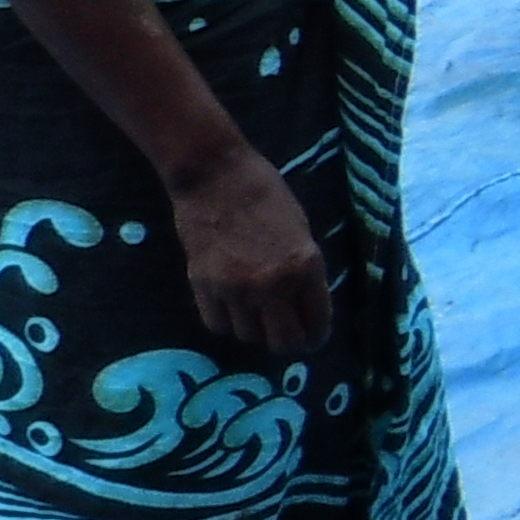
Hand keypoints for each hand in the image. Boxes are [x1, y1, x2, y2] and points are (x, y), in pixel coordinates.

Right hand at [167, 145, 331, 360]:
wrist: (215, 176)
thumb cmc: (266, 194)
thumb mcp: (301, 232)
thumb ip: (304, 272)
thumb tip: (305, 307)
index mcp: (305, 267)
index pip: (317, 323)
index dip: (317, 336)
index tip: (314, 337)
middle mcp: (272, 285)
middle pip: (283, 342)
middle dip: (291, 343)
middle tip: (289, 335)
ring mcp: (234, 289)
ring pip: (249, 336)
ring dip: (257, 331)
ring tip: (259, 316)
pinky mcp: (202, 286)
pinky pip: (217, 324)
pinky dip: (228, 322)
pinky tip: (233, 309)